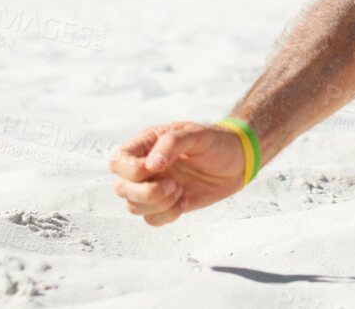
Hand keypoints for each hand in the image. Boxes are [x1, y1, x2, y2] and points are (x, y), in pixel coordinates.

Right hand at [108, 120, 246, 225]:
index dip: (131, 170)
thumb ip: (171, 144)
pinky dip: (166, 215)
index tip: (157, 168)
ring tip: (179, 190)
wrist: (237, 160)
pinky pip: (151, 220)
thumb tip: (151, 165)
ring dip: (157, 204)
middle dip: (145, 192)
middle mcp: (145, 168)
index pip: (118, 161)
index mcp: (146, 145)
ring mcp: (154, 187)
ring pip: (133, 207)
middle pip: (121, 188)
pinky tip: (184, 202)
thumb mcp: (196, 134)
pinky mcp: (166, 205)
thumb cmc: (215, 141)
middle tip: (173, 184)